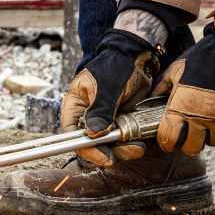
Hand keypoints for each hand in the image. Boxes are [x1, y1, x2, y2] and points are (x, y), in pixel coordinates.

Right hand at [61, 29, 162, 165]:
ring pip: (110, 145)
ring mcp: (105, 120)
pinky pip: (123, 139)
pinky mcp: (120, 122)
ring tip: (138, 147)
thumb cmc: (116, 65)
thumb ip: (100, 110)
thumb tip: (93, 134)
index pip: (73, 134)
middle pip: (92, 144)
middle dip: (110, 151)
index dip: (86, 149)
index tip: (104, 156)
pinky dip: (131, 142)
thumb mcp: (106, 87)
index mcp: (75, 106)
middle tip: (128, 151)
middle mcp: (88, 116)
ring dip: (123, 149)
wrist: (137, 57)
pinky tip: (141, 140)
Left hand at [154, 25, 214, 154]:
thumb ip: (163, 87)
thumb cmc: (206, 58)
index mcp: (182, 108)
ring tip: (210, 119)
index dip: (167, 140)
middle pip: (192, 147)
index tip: (169, 138)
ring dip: (210, 134)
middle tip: (191, 132)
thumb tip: (153, 98)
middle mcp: (202, 120)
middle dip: (189, 142)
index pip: (169, 139)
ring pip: (214, 141)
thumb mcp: (177, 69)